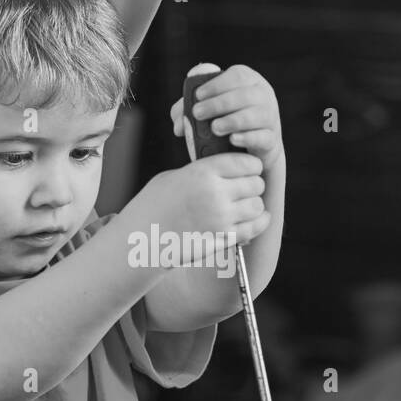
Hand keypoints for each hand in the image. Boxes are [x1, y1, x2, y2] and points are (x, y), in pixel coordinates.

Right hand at [121, 152, 269, 265]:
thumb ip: (203, 170)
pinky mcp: (222, 239)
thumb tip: (226, 167)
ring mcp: (220, 218)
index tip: (247, 169)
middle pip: (256, 183)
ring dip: (254, 206)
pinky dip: (257, 224)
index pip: (246, 162)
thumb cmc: (154, 205)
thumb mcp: (174, 176)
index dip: (250, 165)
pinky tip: (253, 220)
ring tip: (244, 207)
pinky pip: (254, 228)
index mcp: (203, 172)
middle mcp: (215, 193)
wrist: (142, 238)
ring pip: (258, 206)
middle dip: (253, 185)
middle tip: (245, 189)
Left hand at [171, 63, 284, 172]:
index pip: (237, 76)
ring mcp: (270, 117)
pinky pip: (262, 137)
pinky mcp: (272, 139)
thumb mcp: (206, 112)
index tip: (197, 96)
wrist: (251, 151)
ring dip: (233, 120)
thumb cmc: (225, 123)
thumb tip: (178, 124)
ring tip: (214, 128)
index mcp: (249, 81)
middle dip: (219, 103)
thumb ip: (186, 111)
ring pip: (256, 115)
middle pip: (245, 95)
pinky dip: (247, 137)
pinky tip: (232, 140)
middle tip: (197, 113)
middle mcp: (263, 95)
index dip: (216, 84)